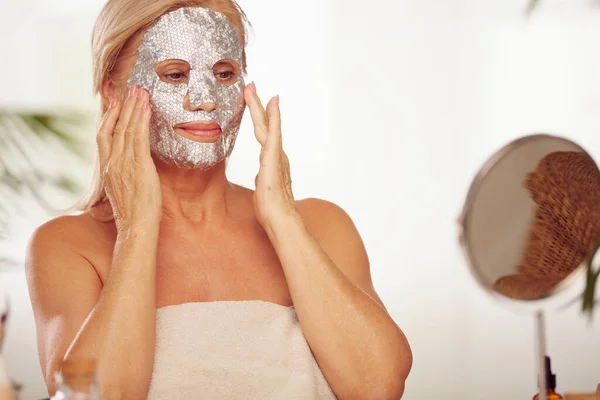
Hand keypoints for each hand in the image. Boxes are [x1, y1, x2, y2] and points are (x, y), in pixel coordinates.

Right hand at [96, 85, 161, 233]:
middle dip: (124, 106)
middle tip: (131, 88)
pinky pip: (140, 138)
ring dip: (135, 108)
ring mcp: (123, 164)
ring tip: (141, 92)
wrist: (136, 227)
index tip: (115, 101)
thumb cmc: (134, 213)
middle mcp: (112, 163)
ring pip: (127, 129)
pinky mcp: (139, 166)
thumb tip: (133, 165)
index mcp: (106, 168)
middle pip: (115, 127)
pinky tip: (147, 108)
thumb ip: (124, 173)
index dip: (109, 116)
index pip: (103, 136)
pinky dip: (143, 121)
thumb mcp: (123, 190)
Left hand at [244, 82, 296, 231]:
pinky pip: (273, 133)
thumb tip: (260, 178)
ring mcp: (275, 155)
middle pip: (264, 125)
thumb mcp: (262, 190)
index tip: (253, 101)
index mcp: (271, 161)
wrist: (280, 220)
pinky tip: (272, 103)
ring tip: (252, 88)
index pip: (262, 134)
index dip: (259, 117)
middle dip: (257, 104)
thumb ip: (262, 180)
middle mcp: (275, 154)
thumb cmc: (271, 210)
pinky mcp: (273, 158)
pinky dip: (273, 117)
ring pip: (266, 125)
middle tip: (250, 85)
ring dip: (260, 106)